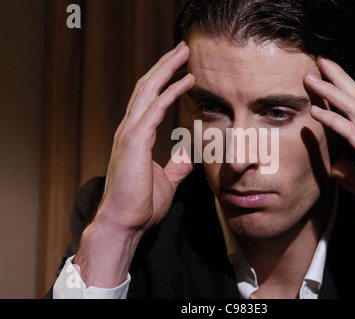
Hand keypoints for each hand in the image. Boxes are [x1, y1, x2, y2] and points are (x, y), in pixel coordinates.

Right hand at [96, 41, 194, 233]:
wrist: (124, 223)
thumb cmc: (140, 204)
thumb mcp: (167, 180)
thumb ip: (178, 164)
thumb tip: (189, 153)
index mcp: (136, 136)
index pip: (149, 99)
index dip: (164, 81)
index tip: (182, 69)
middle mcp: (130, 128)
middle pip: (147, 87)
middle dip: (165, 65)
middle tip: (183, 49)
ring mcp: (129, 132)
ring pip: (148, 90)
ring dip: (167, 69)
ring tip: (184, 54)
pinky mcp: (134, 140)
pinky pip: (155, 109)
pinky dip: (170, 92)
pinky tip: (186, 82)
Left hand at [304, 57, 354, 250]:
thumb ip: (352, 174)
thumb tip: (336, 164)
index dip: (346, 90)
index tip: (328, 77)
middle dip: (339, 78)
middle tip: (320, 61)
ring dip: (332, 91)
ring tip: (312, 77)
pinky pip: (354, 134)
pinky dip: (334, 120)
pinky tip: (317, 111)